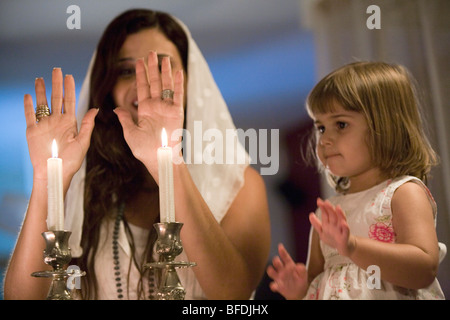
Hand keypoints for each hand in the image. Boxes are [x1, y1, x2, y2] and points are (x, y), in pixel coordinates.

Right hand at [24, 68, 97, 182]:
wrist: (54, 173)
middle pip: (56, 98)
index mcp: (70, 123)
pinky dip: (28, 105)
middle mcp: (57, 121)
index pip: (70, 101)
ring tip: (40, 78)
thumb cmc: (71, 162)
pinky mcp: (32, 131)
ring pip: (42, 104)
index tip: (69, 76)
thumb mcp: (83, 143)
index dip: (69, 88)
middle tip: (56, 70)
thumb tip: (95, 109)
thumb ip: (87, 125)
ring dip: (41, 91)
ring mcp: (44, 125)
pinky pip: (30, 115)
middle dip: (56, 84)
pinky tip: (28, 95)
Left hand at [114, 51, 183, 177]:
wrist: (160, 159)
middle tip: (151, 52)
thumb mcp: (130, 133)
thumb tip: (115, 108)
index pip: (141, 88)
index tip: (138, 61)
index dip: (140, 74)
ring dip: (165, 72)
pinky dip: (179, 84)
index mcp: (144, 110)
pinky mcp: (177, 112)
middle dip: (152, 68)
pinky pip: (178, 95)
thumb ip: (125, 119)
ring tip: (164, 58)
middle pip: (154, 82)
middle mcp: (156, 107)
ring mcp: (167, 108)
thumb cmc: (144, 150)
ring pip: (166, 86)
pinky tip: (178, 72)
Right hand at [266, 243, 307, 299]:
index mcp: (289, 265)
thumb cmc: (300, 281)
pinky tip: (275, 286)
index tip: (280, 246)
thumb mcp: (304, 274)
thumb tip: (298, 266)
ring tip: (273, 271)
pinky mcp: (278, 286)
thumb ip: (302, 269)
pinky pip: (273, 285)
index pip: (285, 257)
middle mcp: (282, 270)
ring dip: (271, 271)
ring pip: (271, 272)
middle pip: (276, 262)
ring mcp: (279, 278)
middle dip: (276, 261)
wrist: (298, 293)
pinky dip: (273, 285)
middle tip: (278, 262)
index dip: (282, 251)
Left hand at [309, 198, 355, 256]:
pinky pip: (346, 232)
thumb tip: (310, 214)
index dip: (322, 207)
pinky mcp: (345, 237)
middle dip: (329, 209)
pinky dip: (345, 227)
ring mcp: (341, 230)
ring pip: (340, 221)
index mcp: (329, 223)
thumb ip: (316, 223)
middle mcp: (335, 224)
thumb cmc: (333, 238)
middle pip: (332, 215)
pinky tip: (344, 223)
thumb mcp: (322, 231)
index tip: (319, 200)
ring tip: (338, 207)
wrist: (344, 248)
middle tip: (326, 202)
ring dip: (340, 214)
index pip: (326, 214)